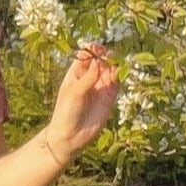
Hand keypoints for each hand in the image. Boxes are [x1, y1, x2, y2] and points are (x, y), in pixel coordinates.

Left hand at [46, 43, 119, 165]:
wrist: (71, 136)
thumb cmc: (66, 112)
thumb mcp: (74, 93)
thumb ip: (88, 77)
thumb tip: (99, 61)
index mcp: (76, 73)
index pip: (86, 55)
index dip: (93, 49)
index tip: (97, 49)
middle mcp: (89, 77)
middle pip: (101, 60)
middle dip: (106, 55)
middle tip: (108, 56)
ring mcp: (100, 86)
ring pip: (111, 70)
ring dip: (115, 64)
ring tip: (115, 64)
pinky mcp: (109, 97)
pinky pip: (117, 82)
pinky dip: (119, 76)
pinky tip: (119, 74)